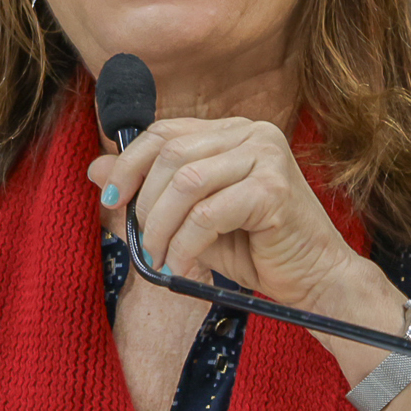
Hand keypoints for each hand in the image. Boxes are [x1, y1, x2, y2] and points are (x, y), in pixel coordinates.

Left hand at [88, 117, 362, 314]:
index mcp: (233, 131)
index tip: (112, 199)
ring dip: (161, 226)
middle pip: (172, 154)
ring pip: (187, 182)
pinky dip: (185, 244)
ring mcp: (267, 156)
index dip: (130, 163)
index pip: (165, 132)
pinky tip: (182, 266)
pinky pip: (208, 213)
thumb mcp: (192, 219)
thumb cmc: (256, 248)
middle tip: (140, 242)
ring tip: (157, 258)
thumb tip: (95, 170)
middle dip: (144, 203)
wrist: (316, 278)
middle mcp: (253, 133)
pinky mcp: (274, 189)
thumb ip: (150, 193)